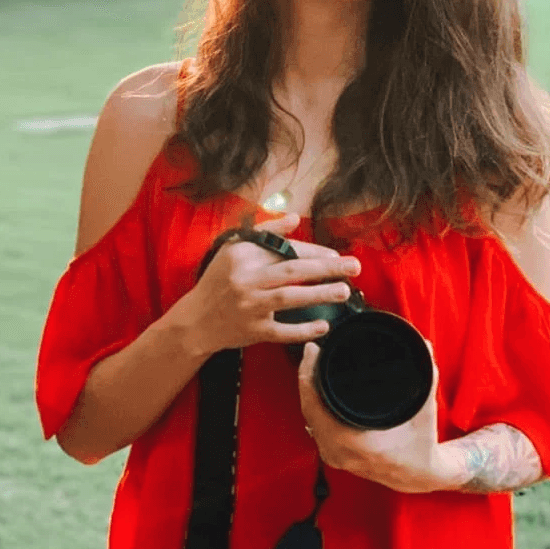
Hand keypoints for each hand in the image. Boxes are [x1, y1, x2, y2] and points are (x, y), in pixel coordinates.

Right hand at [185, 213, 361, 356]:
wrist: (196, 320)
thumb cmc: (220, 280)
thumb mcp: (234, 248)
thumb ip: (265, 232)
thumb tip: (294, 217)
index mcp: (243, 255)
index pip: (284, 249)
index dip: (313, 251)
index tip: (336, 254)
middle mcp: (246, 280)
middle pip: (292, 271)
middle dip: (326, 268)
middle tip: (353, 267)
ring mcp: (250, 307)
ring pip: (289, 298)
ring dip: (319, 294)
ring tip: (344, 291)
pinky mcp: (253, 331)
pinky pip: (283, 331)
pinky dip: (303, 330)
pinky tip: (324, 326)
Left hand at [298, 339, 452, 493]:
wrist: (418, 475)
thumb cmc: (421, 446)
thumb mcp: (426, 411)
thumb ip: (427, 377)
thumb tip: (424, 347)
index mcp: (359, 444)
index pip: (317, 406)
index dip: (309, 376)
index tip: (313, 351)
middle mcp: (341, 453)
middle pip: (308, 408)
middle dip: (306, 376)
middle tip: (313, 351)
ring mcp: (334, 456)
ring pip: (308, 416)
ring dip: (308, 390)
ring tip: (312, 364)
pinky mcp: (332, 455)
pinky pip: (313, 425)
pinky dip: (312, 404)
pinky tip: (315, 388)